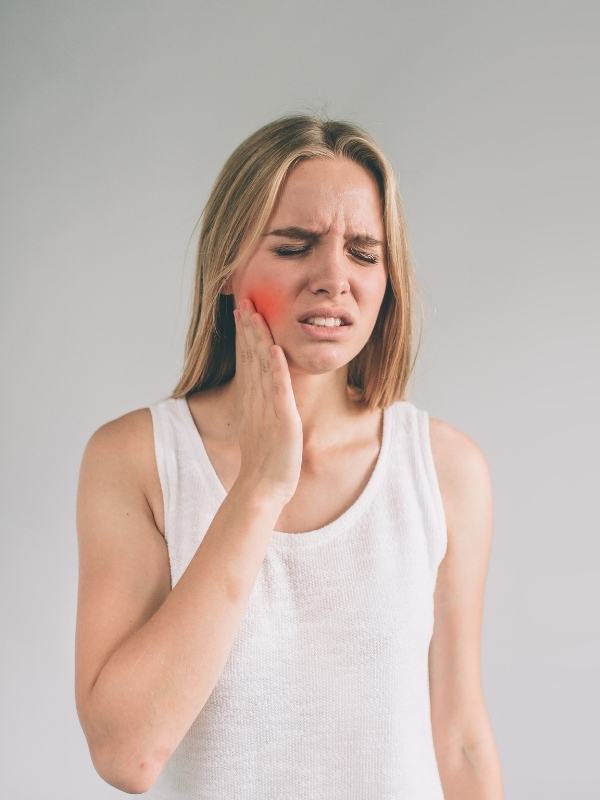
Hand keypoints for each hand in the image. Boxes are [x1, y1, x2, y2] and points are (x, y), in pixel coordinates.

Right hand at [232, 298, 302, 505]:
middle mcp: (256, 399)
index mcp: (253, 399)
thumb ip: (262, 408)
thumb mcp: (262, 427)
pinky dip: (274, 368)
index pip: (247, 360)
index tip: (242, 311)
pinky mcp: (281, 419)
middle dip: (247, 327)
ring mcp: (267, 408)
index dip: (244, 335)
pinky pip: (277, 389)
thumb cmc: (266, 461)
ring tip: (254, 313)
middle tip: (244, 300)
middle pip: (250, 356)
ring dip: (257, 339)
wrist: (263, 487)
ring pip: (260, 366)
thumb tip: (263, 395)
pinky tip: (273, 349)